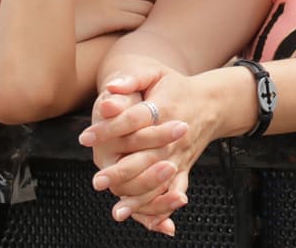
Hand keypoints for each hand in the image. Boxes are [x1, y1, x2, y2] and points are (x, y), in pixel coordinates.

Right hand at [73, 0, 163, 40]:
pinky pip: (137, 19)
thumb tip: (117, 4)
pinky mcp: (107, 17)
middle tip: (169, 8)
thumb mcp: (79, 3)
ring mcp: (107, 1)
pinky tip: (146, 35)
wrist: (46, 32)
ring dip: (153, 16)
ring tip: (158, 25)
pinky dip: (144, 26)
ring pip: (144, 5)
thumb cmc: (64, 24)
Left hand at [81, 65, 219, 231]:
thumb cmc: (176, 87)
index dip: (109, 128)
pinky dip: (164, 207)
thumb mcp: (156, 73)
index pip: (133, 119)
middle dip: (121, 171)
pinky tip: (152, 223)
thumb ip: (132, 78)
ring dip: (140, 197)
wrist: (211, 103)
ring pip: (159, 179)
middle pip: (146, 156)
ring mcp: (180, 154)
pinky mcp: (184, 167)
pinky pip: (175, 190)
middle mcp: (174, 135)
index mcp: (164, 108)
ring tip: (118, 210)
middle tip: (98, 180)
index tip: (85, 137)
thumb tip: (110, 88)